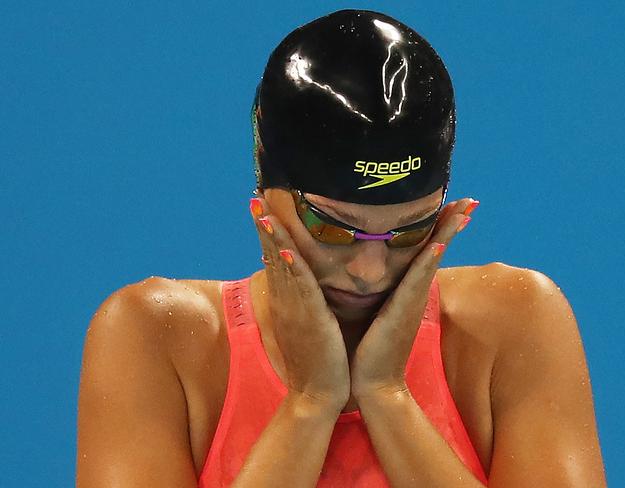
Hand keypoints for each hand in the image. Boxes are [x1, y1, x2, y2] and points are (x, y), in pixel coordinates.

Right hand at [251, 193, 349, 410]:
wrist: (320, 393)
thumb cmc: (321, 356)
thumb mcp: (310, 321)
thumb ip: (307, 298)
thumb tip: (309, 276)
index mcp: (287, 299)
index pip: (274, 256)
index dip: (268, 230)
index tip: (262, 204)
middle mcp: (285, 300)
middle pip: (271, 255)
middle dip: (264, 225)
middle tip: (256, 196)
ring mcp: (294, 309)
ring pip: (281, 266)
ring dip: (271, 237)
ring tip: (262, 211)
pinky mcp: (309, 320)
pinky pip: (299, 288)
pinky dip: (291, 267)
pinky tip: (284, 248)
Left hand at [350, 197, 479, 399]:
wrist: (373, 382)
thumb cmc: (372, 347)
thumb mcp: (378, 310)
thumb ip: (382, 290)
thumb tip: (377, 272)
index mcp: (408, 289)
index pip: (427, 250)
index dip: (440, 227)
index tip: (452, 203)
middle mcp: (415, 292)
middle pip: (437, 249)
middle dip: (452, 223)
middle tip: (469, 199)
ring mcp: (412, 302)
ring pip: (433, 259)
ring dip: (447, 234)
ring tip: (462, 209)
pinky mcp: (402, 312)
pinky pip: (417, 282)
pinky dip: (428, 262)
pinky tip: (437, 244)